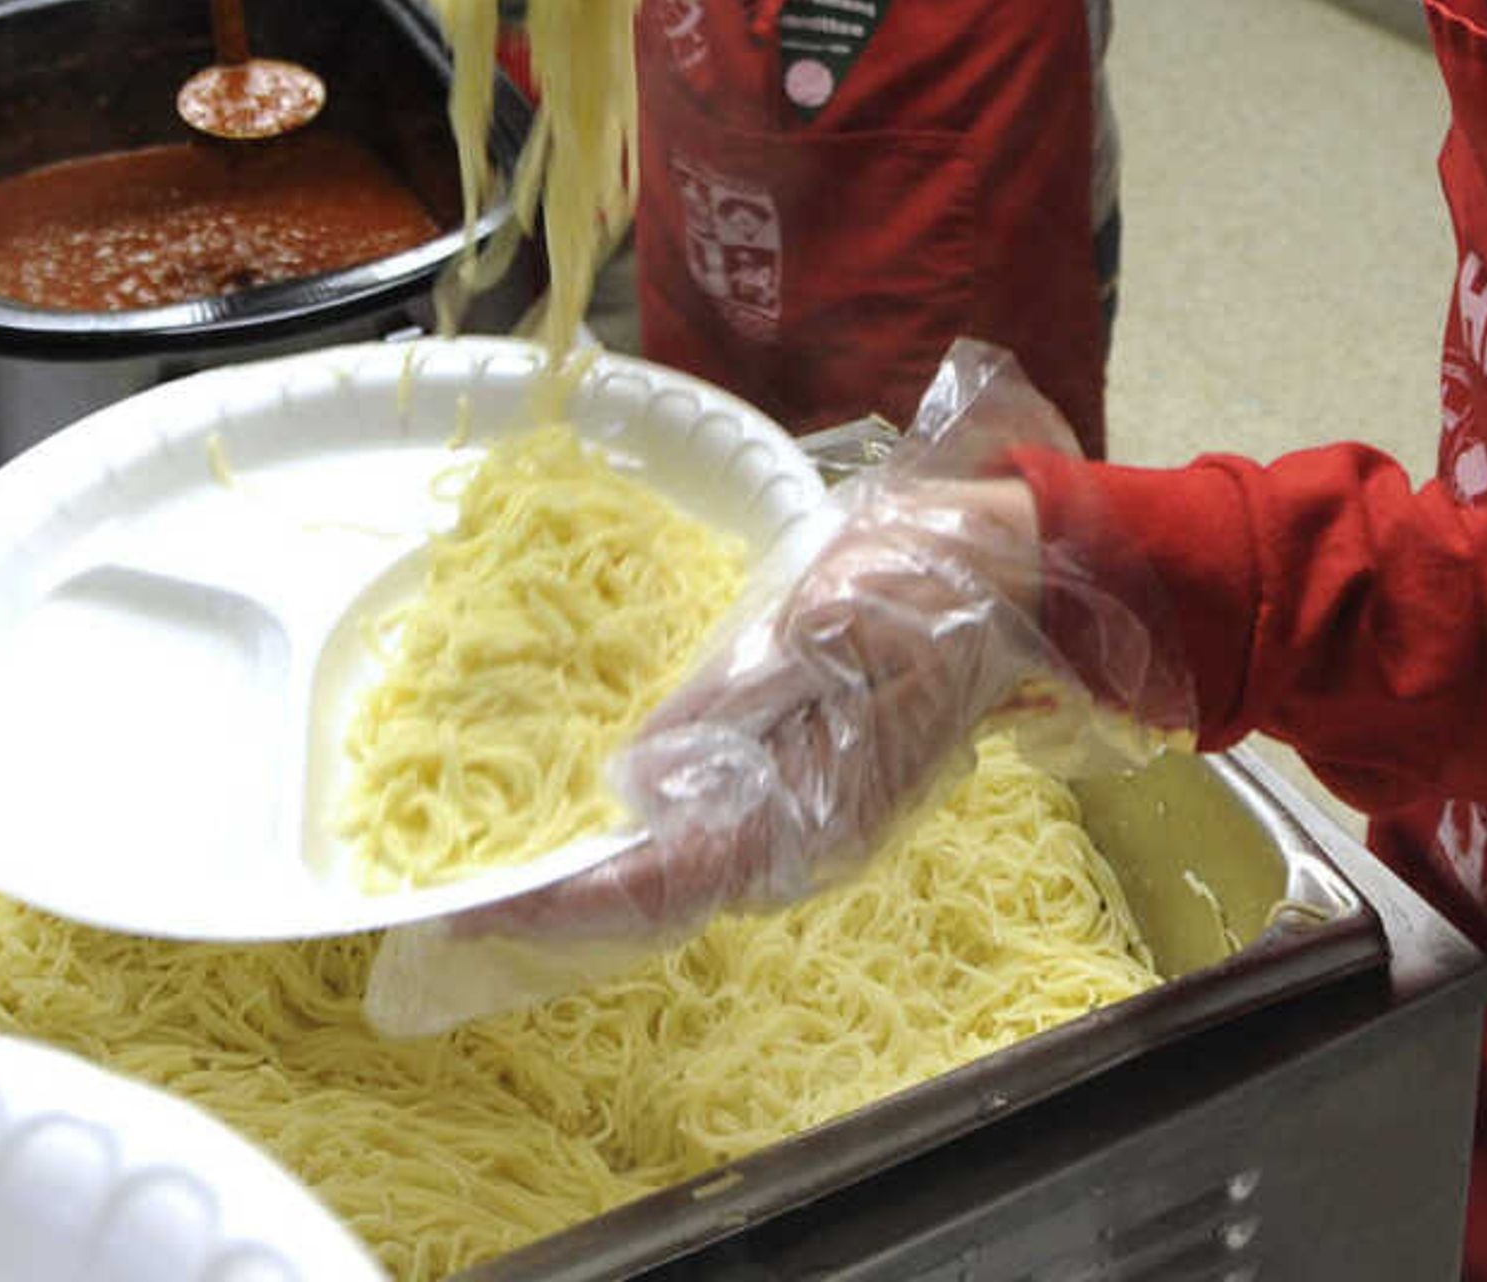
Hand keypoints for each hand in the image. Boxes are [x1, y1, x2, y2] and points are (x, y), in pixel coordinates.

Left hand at [361, 344, 1184, 1050]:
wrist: (1035, 575)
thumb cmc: (931, 580)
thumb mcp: (820, 615)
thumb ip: (728, 705)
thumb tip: (640, 781)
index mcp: (808, 813)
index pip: (658, 880)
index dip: (562, 901)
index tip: (471, 912)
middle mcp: (804, 841)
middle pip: (657, 894)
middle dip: (559, 901)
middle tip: (451, 908)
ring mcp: (813, 820)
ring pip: (681, 871)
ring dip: (596, 875)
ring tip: (501, 869)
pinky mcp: (817, 789)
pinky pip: (711, 837)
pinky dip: (641, 842)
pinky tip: (594, 819)